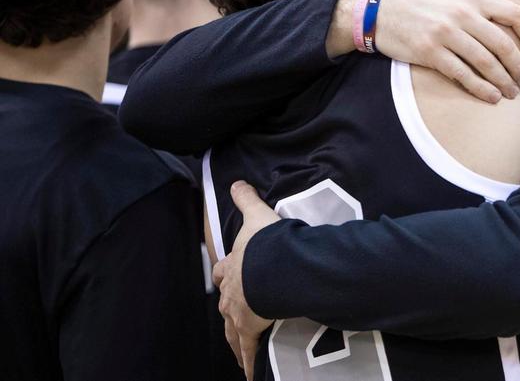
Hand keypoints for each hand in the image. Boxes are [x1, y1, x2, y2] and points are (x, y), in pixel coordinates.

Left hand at [213, 181, 280, 378]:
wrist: (273, 268)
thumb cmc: (265, 245)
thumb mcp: (257, 217)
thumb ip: (247, 200)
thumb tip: (237, 183)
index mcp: (233, 268)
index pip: (222, 272)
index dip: (225, 274)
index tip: (226, 279)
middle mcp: (232, 294)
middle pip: (225, 305)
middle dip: (230, 311)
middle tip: (236, 318)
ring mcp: (240, 314)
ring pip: (234, 332)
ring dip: (237, 341)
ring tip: (241, 352)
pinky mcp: (252, 330)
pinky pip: (249, 350)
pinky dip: (250, 362)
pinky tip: (251, 373)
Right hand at [375, 0, 519, 102]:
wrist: (379, 10)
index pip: (515, 14)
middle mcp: (462, 15)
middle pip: (504, 45)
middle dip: (518, 67)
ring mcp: (446, 35)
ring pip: (486, 63)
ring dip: (504, 82)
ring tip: (512, 93)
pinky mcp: (430, 53)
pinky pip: (463, 75)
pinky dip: (482, 89)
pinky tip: (492, 98)